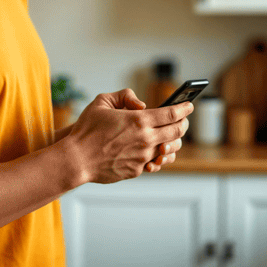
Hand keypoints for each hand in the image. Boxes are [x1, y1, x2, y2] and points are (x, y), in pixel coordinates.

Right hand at [65, 88, 191, 183]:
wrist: (77, 159)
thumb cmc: (86, 130)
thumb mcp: (102, 102)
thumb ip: (124, 96)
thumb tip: (141, 104)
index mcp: (139, 120)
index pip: (172, 114)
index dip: (184, 109)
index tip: (189, 105)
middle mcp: (146, 139)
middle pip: (177, 132)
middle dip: (184, 124)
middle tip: (183, 119)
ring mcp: (143, 157)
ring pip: (170, 150)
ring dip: (174, 142)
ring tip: (170, 137)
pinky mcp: (137, 170)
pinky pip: (154, 162)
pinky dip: (157, 155)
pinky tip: (154, 151)